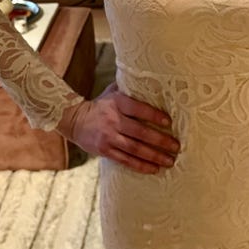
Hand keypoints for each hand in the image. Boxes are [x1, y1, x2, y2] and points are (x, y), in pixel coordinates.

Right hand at [57, 83, 179, 174]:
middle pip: (140, 132)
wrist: (73, 119)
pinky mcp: (105, 151)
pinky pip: (125, 160)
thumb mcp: (112, 92)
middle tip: (176, 146)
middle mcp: (113, 121)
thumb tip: (152, 78)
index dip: (154, 116)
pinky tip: (154, 169)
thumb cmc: (100, 104)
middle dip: (160, 141)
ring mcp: (108, 137)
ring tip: (169, 161)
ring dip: (154, 156)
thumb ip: (129, 87)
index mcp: (117, 103)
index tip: (169, 122)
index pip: (139, 109)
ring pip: (135, 149)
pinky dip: (141, 165)